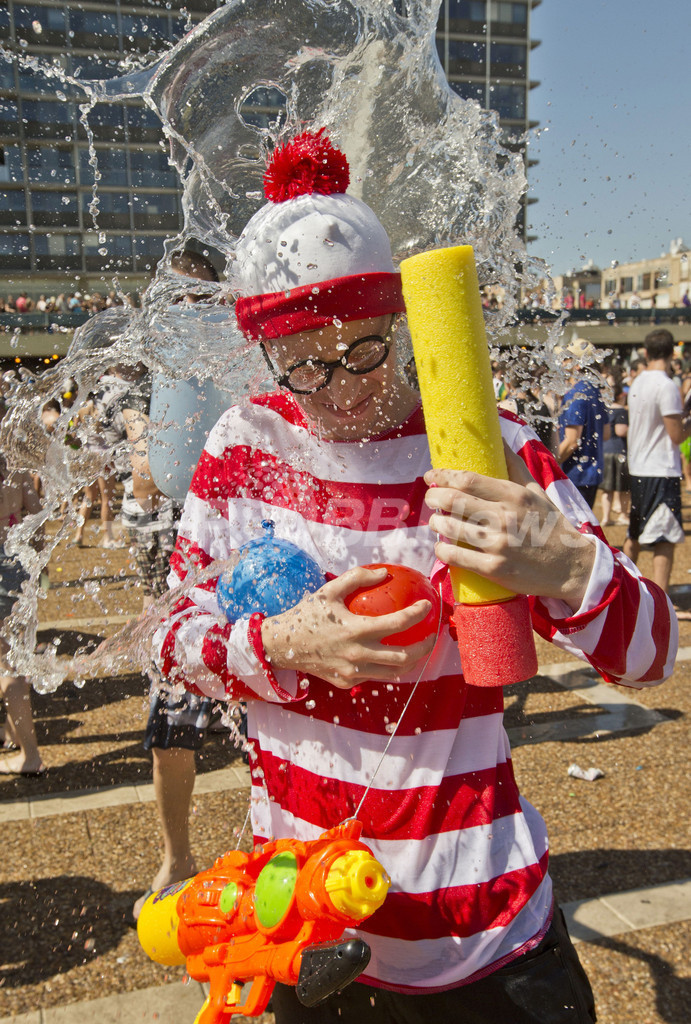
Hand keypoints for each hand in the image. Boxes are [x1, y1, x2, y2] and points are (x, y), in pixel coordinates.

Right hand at [261, 566, 436, 688]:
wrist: (282, 646)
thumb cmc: (307, 615)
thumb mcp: (329, 590)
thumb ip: (357, 578)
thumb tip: (384, 573)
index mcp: (355, 630)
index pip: (397, 623)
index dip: (417, 613)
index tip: (427, 605)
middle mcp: (357, 655)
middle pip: (404, 657)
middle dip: (424, 647)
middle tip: (431, 636)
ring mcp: (352, 672)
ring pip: (393, 673)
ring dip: (411, 663)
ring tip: (419, 651)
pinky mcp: (347, 682)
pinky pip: (374, 676)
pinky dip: (387, 668)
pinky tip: (393, 657)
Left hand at [424, 444, 595, 611]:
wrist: (570, 566)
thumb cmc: (551, 526)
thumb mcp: (537, 491)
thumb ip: (515, 466)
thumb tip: (499, 440)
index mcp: (514, 495)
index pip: (467, 479)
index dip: (443, 476)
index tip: (431, 475)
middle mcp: (504, 517)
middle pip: (453, 500)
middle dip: (433, 497)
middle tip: (430, 498)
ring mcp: (498, 544)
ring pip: (449, 527)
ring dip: (435, 523)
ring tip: (436, 521)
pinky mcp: (494, 568)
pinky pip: (455, 556)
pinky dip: (442, 550)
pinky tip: (442, 547)